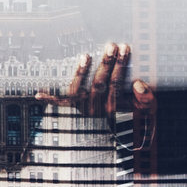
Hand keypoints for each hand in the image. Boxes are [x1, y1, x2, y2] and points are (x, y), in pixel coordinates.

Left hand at [38, 44, 161, 168]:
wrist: (122, 141)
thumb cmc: (135, 121)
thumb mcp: (148, 112)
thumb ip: (147, 99)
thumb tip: (139, 84)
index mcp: (115, 110)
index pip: (117, 82)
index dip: (121, 65)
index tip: (125, 49)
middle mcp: (97, 111)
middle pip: (100, 82)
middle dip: (106, 63)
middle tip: (111, 46)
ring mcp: (84, 111)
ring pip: (80, 89)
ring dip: (82, 72)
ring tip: (86, 56)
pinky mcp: (77, 111)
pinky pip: (62, 105)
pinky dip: (51, 99)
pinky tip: (39, 94)